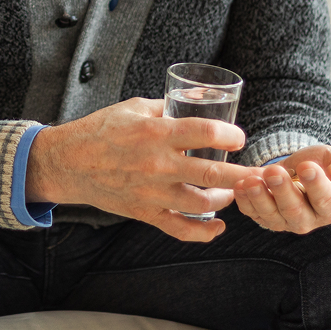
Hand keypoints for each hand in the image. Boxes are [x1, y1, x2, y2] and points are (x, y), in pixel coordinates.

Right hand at [25, 98, 251, 241]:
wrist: (68, 162)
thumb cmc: (101, 129)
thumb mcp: (134, 107)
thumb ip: (167, 105)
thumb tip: (198, 97)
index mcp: (156, 133)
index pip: (204, 132)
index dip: (229, 135)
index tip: (239, 137)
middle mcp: (157, 164)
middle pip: (211, 173)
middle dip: (242, 174)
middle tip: (261, 172)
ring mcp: (152, 192)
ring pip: (200, 202)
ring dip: (225, 199)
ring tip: (234, 192)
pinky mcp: (144, 212)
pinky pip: (179, 228)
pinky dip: (202, 232)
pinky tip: (217, 226)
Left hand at [233, 145, 330, 234]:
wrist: (300, 167)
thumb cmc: (323, 165)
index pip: (326, 202)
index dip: (316, 185)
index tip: (307, 167)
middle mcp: (308, 220)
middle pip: (295, 211)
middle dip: (282, 191)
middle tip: (273, 173)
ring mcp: (284, 221)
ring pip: (271, 216)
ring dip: (259, 198)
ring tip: (251, 181)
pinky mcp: (264, 216)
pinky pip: (252, 212)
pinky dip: (244, 201)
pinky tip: (239, 186)